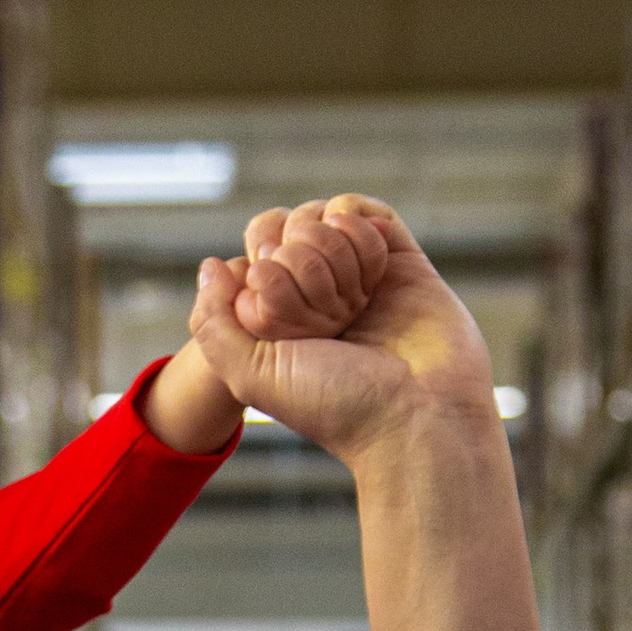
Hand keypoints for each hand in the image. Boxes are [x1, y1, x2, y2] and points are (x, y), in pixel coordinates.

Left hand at [188, 201, 499, 464]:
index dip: (264, 271)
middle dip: (301, 263)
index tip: (285, 318)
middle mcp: (319, 297)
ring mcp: (360, 277)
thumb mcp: (251, 375)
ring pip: (324, 218)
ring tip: (355, 297)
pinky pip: (368, 213)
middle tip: (329, 317)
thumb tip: (212, 265)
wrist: (419, 416)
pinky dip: (358, 221)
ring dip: (331, 248)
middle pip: (288, 232)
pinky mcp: (402, 262)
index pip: (254, 256)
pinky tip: (368, 259)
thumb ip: (213, 323)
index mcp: (282, 320)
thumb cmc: (336, 405)